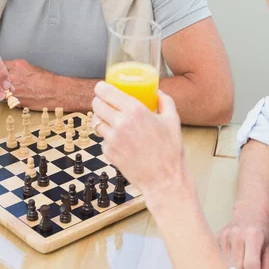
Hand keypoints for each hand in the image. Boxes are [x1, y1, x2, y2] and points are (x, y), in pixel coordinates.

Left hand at [4, 59, 55, 109]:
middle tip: (0, 81)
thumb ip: (17, 68)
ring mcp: (13, 89)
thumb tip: (10, 71)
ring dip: (1, 89)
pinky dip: (8, 97)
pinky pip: (6, 98)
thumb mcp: (31, 67)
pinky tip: (16, 96)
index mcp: (17, 65)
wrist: (56, 92)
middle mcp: (13, 76)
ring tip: (9, 89)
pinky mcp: (15, 101)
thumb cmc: (48, 80)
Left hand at [92, 82, 185, 199]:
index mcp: (135, 110)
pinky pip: (102, 139)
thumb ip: (165, 101)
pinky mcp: (108, 153)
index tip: (103, 87)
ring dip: (101, 118)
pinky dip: (107, 137)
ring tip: (110, 119)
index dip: (101, 87)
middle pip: (97, 104)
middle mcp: (120, 123)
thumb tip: (157, 92)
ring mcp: (112, 139)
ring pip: (95, 121)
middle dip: (99, 101)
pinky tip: (119, 139)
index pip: (106, 91)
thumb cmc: (170, 150)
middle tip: (106, 102)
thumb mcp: (173, 120)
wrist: (164, 180)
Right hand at [216, 201, 268, 268]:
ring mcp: (225, 235)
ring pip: (226, 265)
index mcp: (253, 235)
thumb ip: (267, 267)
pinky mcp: (217, 237)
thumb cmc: (265, 230)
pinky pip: (219, 258)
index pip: (251, 265)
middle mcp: (236, 234)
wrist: (251, 209)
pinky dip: (226, 265)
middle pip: (237, 267)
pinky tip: (234, 264)